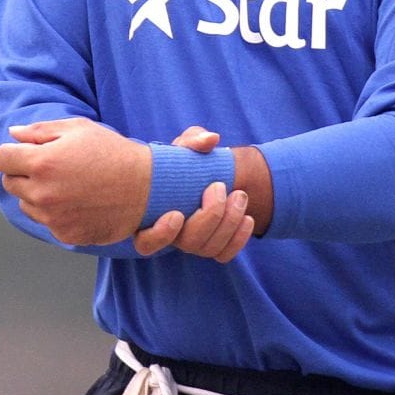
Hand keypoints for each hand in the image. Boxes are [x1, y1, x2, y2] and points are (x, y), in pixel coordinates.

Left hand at [0, 118, 150, 245]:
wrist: (147, 187)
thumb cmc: (112, 153)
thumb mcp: (78, 129)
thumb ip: (40, 131)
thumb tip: (13, 134)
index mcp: (42, 163)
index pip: (1, 159)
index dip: (11, 153)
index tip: (23, 153)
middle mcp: (43, 193)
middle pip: (9, 182)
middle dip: (23, 173)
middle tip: (50, 167)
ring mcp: (53, 217)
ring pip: (26, 204)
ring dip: (36, 194)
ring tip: (67, 184)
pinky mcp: (65, 234)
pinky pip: (45, 222)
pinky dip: (54, 212)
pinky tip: (76, 201)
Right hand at [130, 125, 254, 262]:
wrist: (208, 176)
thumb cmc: (186, 162)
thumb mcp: (185, 146)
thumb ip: (192, 140)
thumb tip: (211, 140)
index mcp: (151, 216)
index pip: (147, 242)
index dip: (160, 236)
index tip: (176, 213)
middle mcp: (170, 236)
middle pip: (188, 242)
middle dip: (210, 215)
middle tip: (220, 186)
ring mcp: (192, 244)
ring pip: (209, 248)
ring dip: (229, 222)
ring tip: (239, 195)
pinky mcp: (213, 247)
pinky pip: (225, 255)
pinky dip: (239, 239)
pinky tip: (247, 218)